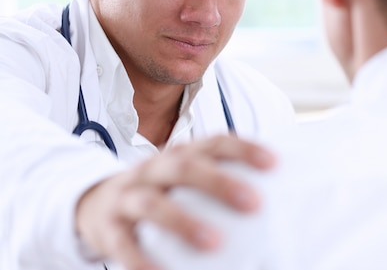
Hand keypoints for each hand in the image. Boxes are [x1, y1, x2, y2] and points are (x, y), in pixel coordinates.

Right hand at [75, 135, 275, 269]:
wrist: (95, 202)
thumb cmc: (160, 192)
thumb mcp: (184, 181)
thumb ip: (218, 186)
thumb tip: (276, 206)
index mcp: (179, 155)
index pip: (213, 143)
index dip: (243, 149)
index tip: (274, 163)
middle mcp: (153, 169)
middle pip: (185, 167)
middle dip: (220, 182)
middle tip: (254, 203)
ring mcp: (127, 197)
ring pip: (152, 203)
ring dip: (183, 221)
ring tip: (214, 242)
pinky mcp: (108, 229)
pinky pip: (123, 244)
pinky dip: (141, 261)